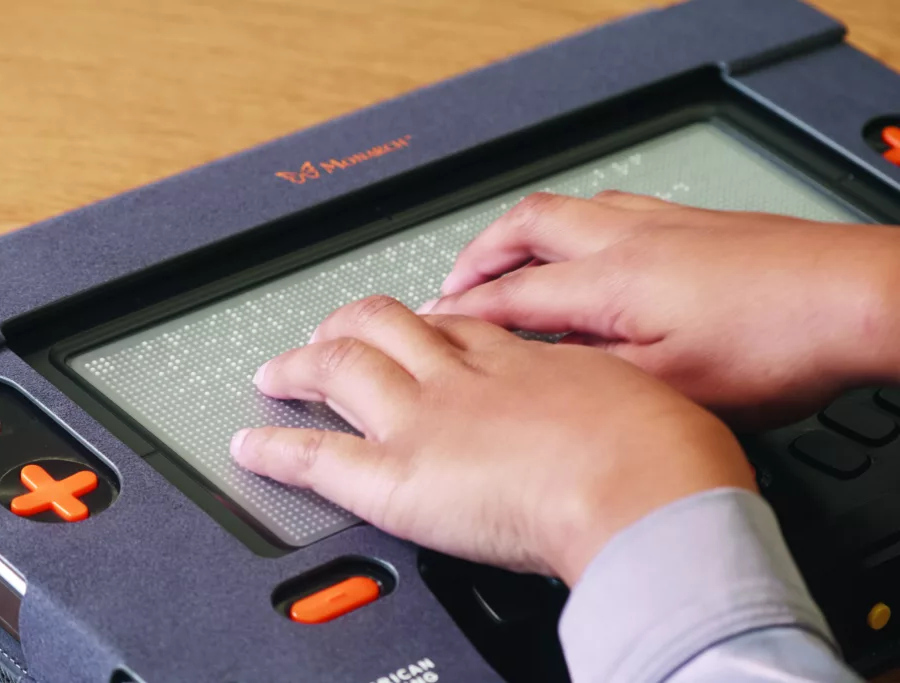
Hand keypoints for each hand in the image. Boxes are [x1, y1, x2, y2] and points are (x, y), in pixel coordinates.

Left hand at [231, 296, 751, 583]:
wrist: (650, 491)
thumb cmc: (669, 455)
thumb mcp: (647, 405)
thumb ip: (607, 408)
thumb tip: (616, 421)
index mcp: (524, 360)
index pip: (458, 326)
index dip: (427, 322)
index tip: (415, 323)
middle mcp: (465, 377)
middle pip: (390, 327)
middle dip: (354, 325)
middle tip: (335, 332)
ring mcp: (426, 418)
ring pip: (345, 368)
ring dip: (305, 364)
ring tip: (280, 369)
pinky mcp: (400, 475)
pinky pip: (319, 456)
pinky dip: (277, 449)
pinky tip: (249, 445)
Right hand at [423, 192, 899, 427]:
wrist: (853, 298)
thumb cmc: (775, 343)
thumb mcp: (669, 384)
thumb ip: (593, 373)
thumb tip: (540, 369)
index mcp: (610, 281)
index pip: (512, 293)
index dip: (464, 311)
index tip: (432, 324)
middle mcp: (626, 238)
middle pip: (526, 226)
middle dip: (478, 254)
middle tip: (454, 280)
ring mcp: (659, 223)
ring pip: (567, 209)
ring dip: (521, 232)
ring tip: (504, 256)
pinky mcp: (690, 223)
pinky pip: (608, 209)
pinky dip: (573, 225)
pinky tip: (588, 244)